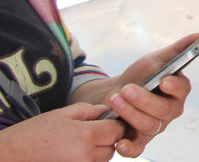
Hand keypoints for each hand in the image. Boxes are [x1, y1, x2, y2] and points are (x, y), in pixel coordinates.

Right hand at [0, 103, 121, 161]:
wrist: (12, 155)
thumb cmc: (34, 133)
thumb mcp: (62, 114)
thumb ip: (89, 110)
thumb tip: (106, 110)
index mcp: (86, 135)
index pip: (117, 130)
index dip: (115, 124)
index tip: (108, 121)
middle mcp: (86, 155)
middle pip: (112, 147)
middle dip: (107, 138)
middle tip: (93, 132)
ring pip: (103, 160)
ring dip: (99, 151)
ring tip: (80, 143)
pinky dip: (89, 160)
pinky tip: (75, 153)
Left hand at [98, 33, 198, 157]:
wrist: (114, 95)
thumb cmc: (139, 76)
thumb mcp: (155, 60)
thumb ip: (177, 50)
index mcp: (178, 91)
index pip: (183, 90)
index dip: (175, 86)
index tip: (164, 80)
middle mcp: (170, 111)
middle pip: (164, 110)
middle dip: (144, 100)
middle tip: (127, 89)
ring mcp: (155, 127)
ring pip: (149, 126)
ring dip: (130, 113)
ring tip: (115, 99)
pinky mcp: (139, 140)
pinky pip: (138, 149)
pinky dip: (129, 148)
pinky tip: (119, 142)